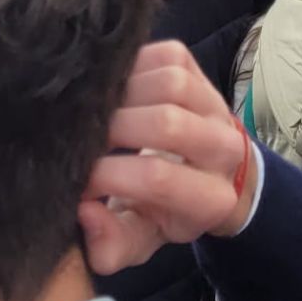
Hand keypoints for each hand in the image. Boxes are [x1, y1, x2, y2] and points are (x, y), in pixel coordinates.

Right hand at [76, 41, 258, 276]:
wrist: (206, 170)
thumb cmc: (166, 208)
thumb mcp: (140, 238)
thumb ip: (111, 243)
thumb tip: (83, 213)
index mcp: (211, 198)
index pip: (158, 178)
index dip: (109, 175)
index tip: (77, 182)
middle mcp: (223, 147)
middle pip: (166, 124)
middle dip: (112, 130)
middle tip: (79, 143)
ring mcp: (214, 102)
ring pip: (167, 84)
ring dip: (122, 97)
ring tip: (95, 116)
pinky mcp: (199, 69)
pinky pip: (164, 57)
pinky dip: (131, 68)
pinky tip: (112, 90)